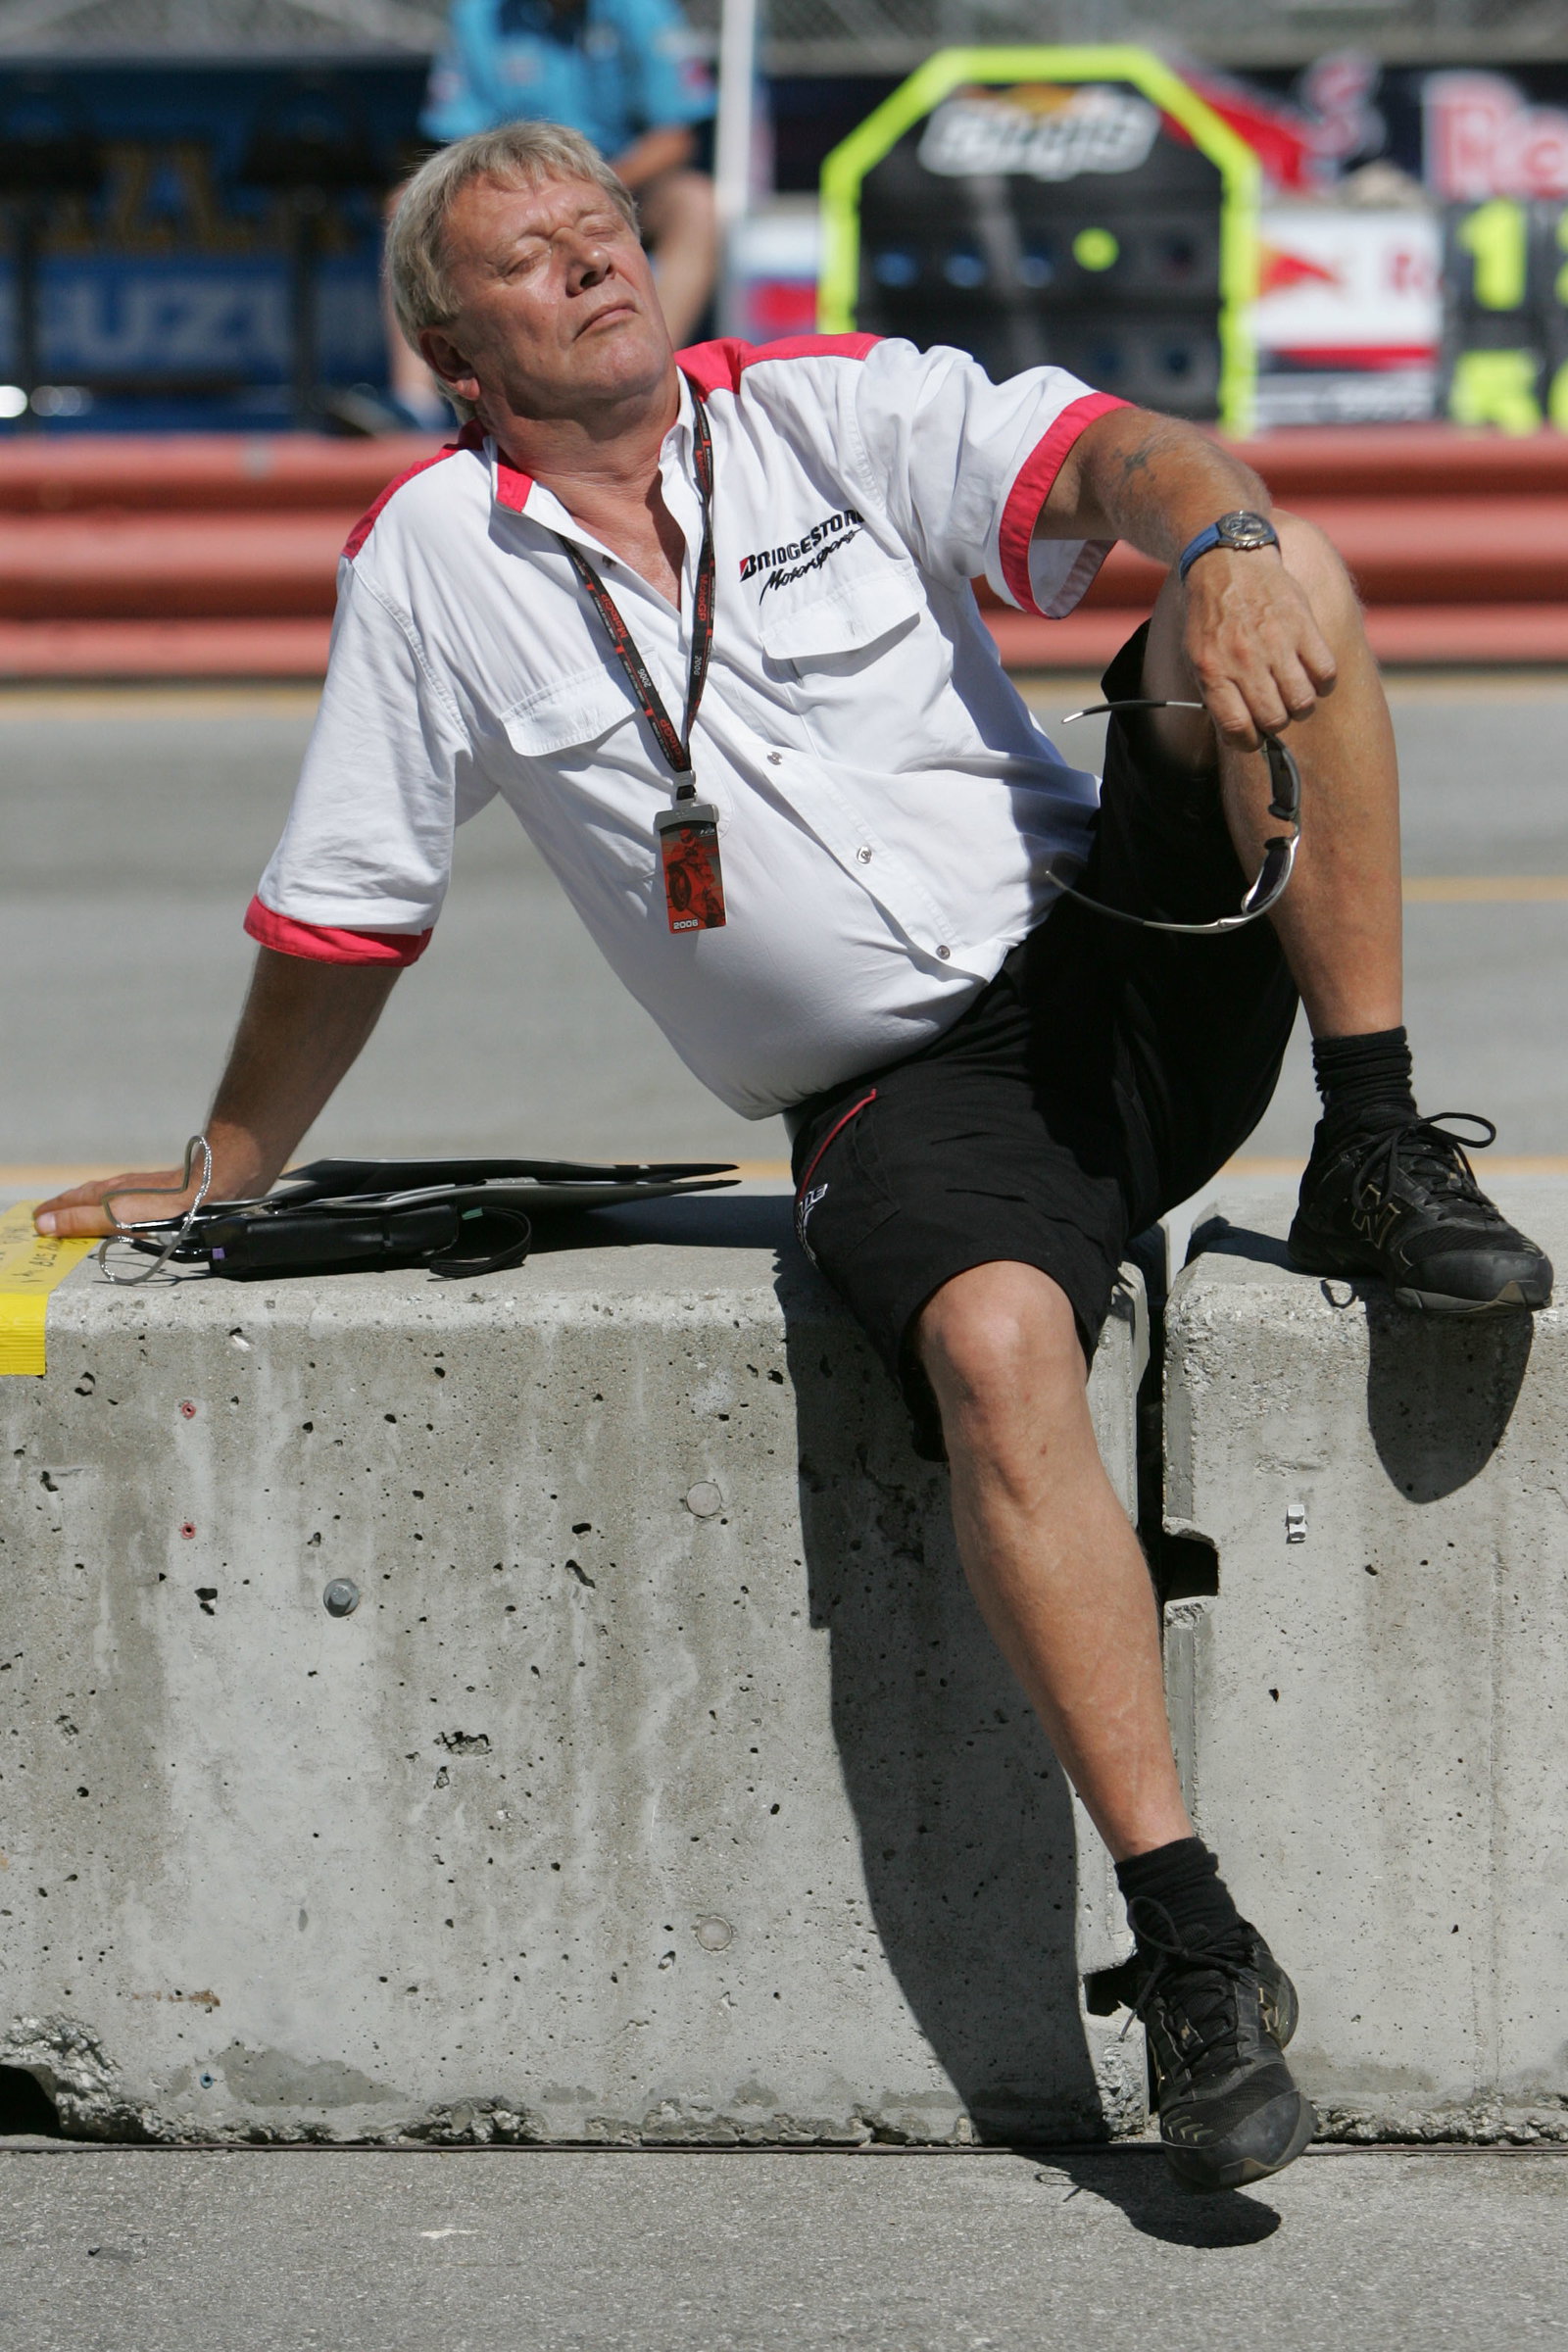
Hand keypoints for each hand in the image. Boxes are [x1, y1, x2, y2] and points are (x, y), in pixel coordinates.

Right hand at [34, 1167, 203, 1240]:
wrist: (202, 1188)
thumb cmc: (159, 1206)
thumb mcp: (114, 1216)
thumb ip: (81, 1220)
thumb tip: (43, 1225)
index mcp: (103, 1194)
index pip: (69, 1202)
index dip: (51, 1211)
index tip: (35, 1219)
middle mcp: (116, 1187)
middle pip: (83, 1197)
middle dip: (64, 1207)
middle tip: (48, 1215)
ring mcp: (135, 1188)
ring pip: (102, 1196)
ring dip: (85, 1205)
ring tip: (76, 1212)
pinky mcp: (153, 1192)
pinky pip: (120, 1198)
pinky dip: (107, 1206)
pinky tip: (117, 1210)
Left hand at [1181, 551, 1336, 751]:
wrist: (1227, 562)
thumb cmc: (1211, 617)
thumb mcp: (1197, 657)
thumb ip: (1216, 694)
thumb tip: (1239, 733)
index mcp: (1213, 671)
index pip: (1239, 730)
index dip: (1250, 742)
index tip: (1254, 737)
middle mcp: (1244, 660)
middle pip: (1275, 719)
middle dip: (1276, 723)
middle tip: (1275, 708)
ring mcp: (1275, 642)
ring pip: (1303, 702)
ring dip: (1301, 705)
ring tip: (1294, 692)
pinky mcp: (1302, 624)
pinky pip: (1326, 672)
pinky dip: (1323, 682)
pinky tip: (1312, 673)